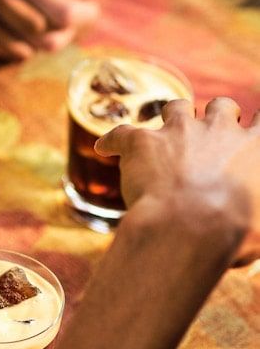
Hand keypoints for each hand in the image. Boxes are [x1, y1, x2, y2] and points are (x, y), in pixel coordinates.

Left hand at [96, 98, 259, 263]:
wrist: (192, 226)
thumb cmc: (234, 232)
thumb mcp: (258, 227)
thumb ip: (254, 215)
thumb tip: (252, 242)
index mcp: (256, 147)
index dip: (255, 124)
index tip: (250, 129)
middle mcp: (219, 129)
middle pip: (221, 107)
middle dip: (216, 114)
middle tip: (208, 130)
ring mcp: (179, 131)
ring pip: (176, 108)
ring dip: (171, 116)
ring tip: (162, 133)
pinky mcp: (142, 141)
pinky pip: (122, 133)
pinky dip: (113, 140)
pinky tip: (104, 147)